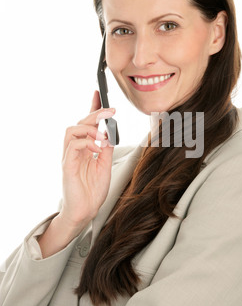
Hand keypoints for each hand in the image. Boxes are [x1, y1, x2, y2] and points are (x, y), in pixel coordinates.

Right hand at [60, 90, 115, 231]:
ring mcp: (69, 157)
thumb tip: (110, 132)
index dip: (92, 107)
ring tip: (103, 136)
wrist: (85, 211)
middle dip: (95, 113)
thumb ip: (106, 148)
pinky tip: (97, 148)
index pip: (87, 123)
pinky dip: (87, 142)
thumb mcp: (105, 165)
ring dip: (89, 128)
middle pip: (80, 122)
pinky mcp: (67, 165)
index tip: (99, 93)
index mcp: (85, 148)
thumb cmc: (92, 191)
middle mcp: (75, 150)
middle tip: (111, 111)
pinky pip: (72, 145)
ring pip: (71, 130)